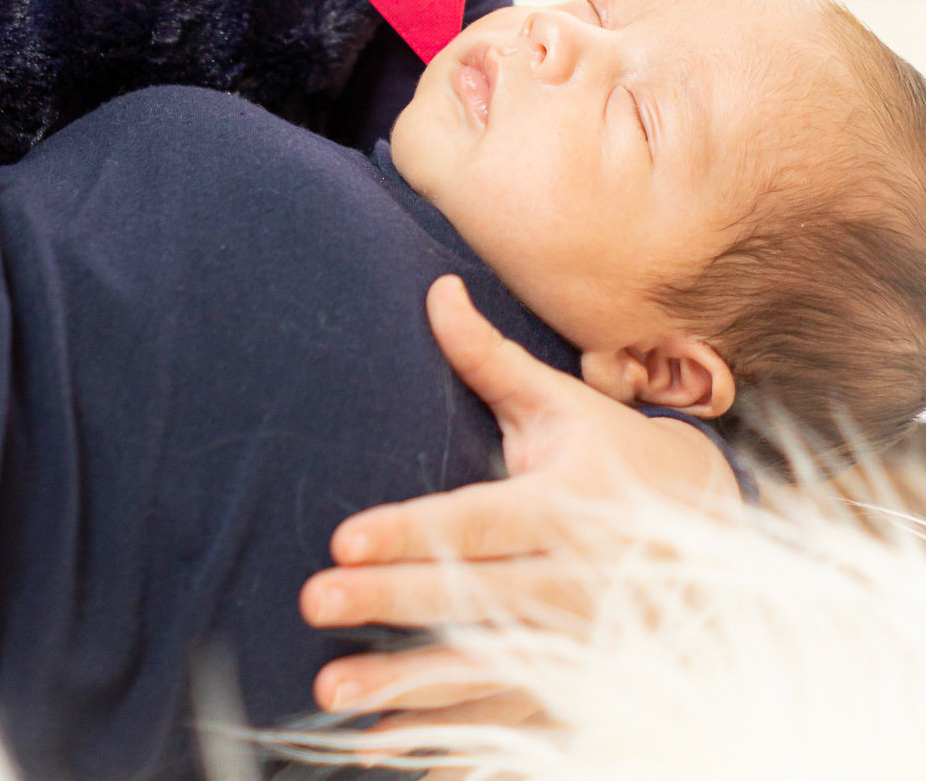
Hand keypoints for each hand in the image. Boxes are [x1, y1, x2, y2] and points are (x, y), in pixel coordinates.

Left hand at [301, 275, 739, 720]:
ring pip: (486, 671)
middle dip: (390, 602)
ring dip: (406, 686)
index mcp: (569, 506)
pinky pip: (511, 722)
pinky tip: (381, 745)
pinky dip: (452, 739)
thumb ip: (489, 358)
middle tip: (312, 601)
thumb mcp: (560, 404)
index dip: (411, 531)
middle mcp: (577, 580)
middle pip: (472, 596)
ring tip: (330, 687)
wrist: (713, 532)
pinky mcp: (584, 688)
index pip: (477, 521)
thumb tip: (437, 289)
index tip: (339, 538)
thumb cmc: (614, 454)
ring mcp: (583, 644)